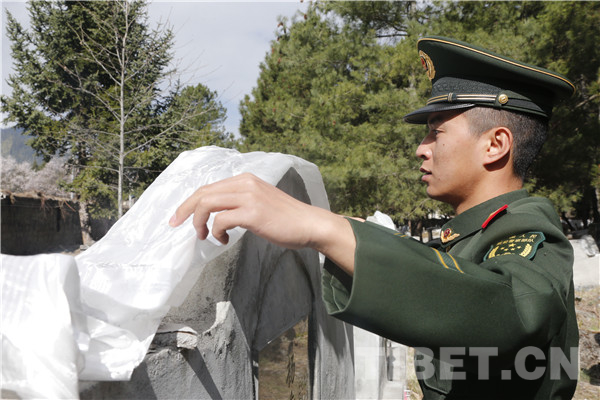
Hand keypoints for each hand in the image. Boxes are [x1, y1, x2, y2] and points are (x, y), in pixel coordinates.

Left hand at [169, 173, 355, 273]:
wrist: (309, 224)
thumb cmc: (285, 218)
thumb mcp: (259, 201)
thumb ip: (240, 201)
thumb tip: (216, 214)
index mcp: (245, 179)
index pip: (209, 187)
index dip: (190, 202)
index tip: (179, 216)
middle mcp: (245, 183)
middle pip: (203, 192)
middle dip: (185, 210)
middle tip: (176, 225)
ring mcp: (249, 197)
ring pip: (207, 203)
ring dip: (199, 222)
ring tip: (203, 236)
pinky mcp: (253, 213)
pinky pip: (221, 220)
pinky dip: (216, 233)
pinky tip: (224, 241)